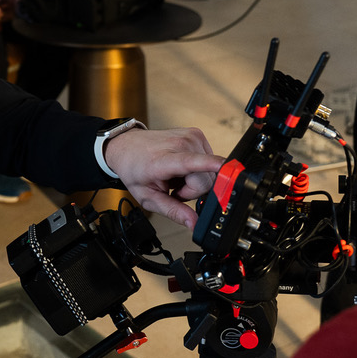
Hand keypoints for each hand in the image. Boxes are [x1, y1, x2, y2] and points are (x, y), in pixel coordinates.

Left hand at [103, 127, 224, 228]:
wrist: (127, 146)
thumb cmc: (135, 169)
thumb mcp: (148, 198)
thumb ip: (173, 211)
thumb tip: (193, 224)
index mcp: (165, 160)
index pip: (194, 163)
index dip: (213, 166)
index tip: (229, 169)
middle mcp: (180, 144)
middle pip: (206, 180)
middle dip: (193, 190)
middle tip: (175, 187)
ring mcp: (190, 136)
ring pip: (210, 172)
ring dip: (195, 179)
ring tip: (176, 175)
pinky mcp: (196, 134)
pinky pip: (208, 161)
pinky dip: (196, 168)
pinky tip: (181, 167)